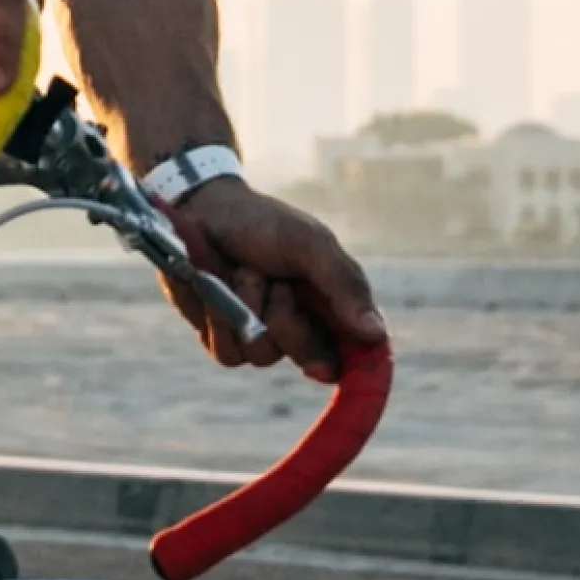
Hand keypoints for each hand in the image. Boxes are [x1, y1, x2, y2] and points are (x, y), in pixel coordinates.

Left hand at [158, 179, 386, 378]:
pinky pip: (227, 352)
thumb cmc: (262, 223)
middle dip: (290, 321)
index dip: (355, 369)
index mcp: (331, 307)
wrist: (203, 210)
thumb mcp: (310, 244)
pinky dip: (221, 317)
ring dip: (250, 309)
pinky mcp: (223, 337)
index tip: (332, 362)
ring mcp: (260, 336)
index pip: (357, 355)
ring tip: (243, 272)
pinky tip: (216, 287)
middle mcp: (300, 328)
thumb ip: (344, 285)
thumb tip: (376, 334)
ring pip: (263, 356)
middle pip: (310, 361)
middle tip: (279, 284)